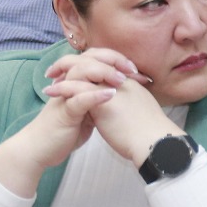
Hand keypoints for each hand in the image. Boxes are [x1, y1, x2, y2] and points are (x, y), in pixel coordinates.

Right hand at [0, 49, 148, 194]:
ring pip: (82, 73)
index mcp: (74, 82)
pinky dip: (96, 96)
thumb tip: (113, 95)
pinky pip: (79, 99)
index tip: (136, 71)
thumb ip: (94, 101)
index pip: (95, 59)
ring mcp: (65, 96)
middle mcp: (68, 84)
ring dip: (104, 73)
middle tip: (132, 69)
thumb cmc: (61, 132)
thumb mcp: (83, 113)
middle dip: (112, 61)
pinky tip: (111, 94)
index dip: (116, 60)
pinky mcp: (64, 112)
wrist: (38, 149)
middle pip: (89, 59)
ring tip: (122, 80)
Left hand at [56, 49, 179, 164]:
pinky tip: (51, 92)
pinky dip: (63, 87)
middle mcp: (119, 82)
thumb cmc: (149, 135)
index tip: (72, 72)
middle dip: (72, 63)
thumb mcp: (137, 114)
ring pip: (83, 71)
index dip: (88, 66)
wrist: (157, 144)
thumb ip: (126, 107)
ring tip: (49, 80)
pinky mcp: (103, 101)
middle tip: (55, 71)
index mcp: (129, 85)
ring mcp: (111, 89)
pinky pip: (79, 88)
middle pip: (93, 61)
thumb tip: (119, 109)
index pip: (105, 66)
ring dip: (64, 73)